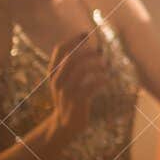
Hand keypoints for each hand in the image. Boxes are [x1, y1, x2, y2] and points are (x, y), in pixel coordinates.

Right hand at [46, 31, 109, 147]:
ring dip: (96, 65)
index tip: (86, 34)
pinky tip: (107, 79)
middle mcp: (57, 81)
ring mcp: (66, 92)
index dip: (73, 40)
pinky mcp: (77, 103)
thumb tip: (88, 46)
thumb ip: (70, 66)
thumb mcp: (63, 81)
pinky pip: (90, 87)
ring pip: (81, 72)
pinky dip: (100, 80)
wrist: (64, 125)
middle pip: (71, 59)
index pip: (59, 50)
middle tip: (100, 52)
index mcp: (53, 73)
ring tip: (105, 66)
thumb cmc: (68, 98)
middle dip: (87, 52)